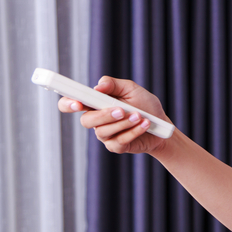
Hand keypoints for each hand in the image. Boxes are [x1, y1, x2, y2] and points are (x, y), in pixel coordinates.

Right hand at [58, 76, 173, 154]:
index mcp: (95, 103)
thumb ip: (113, 85)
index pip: (71, 103)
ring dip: (123, 123)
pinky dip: (133, 131)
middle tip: (121, 110)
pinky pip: (119, 141)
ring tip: (138, 116)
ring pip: (102, 131)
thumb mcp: (131, 89)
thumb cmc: (145, 105)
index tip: (78, 104)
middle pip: (86, 120)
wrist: (162, 124)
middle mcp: (96, 120)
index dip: (69, 104)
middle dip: (103, 115)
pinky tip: (145, 124)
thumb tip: (97, 86)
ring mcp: (105, 135)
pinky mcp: (116, 146)